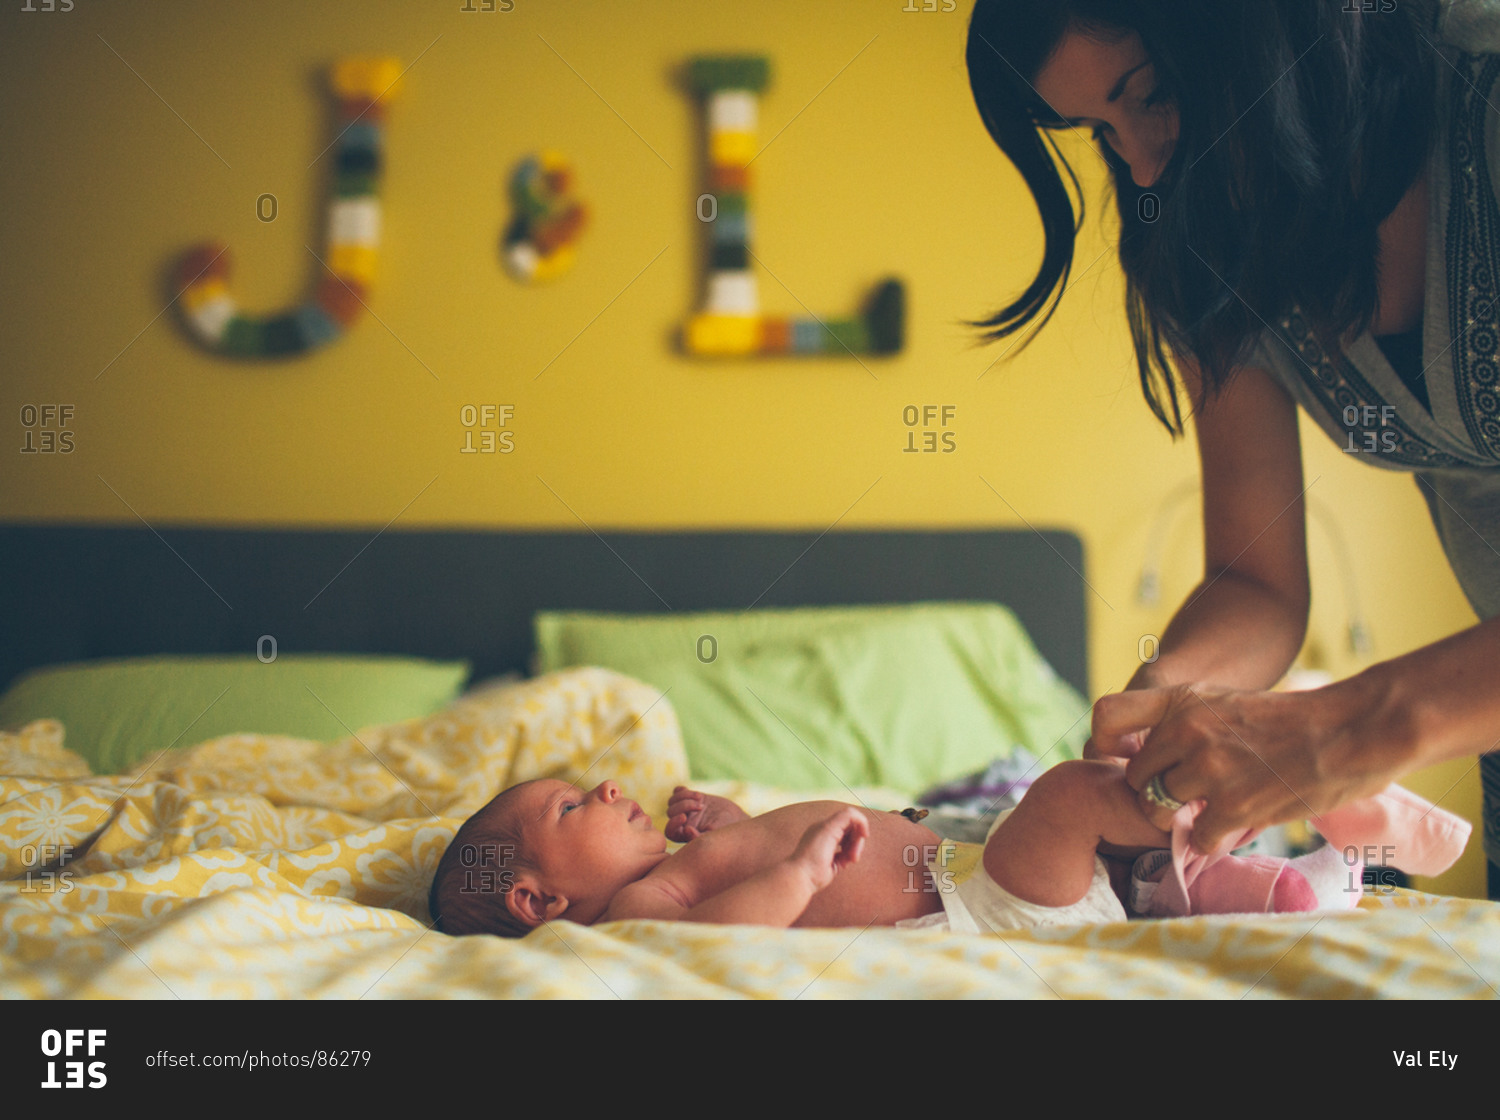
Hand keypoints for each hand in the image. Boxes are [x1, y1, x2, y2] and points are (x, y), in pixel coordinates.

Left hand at [666, 786, 748, 842]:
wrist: (736, 819)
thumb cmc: (727, 831)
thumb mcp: (715, 834)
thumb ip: (700, 836)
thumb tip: (685, 830)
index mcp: (685, 835)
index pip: (670, 831)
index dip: (673, 823)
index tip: (684, 817)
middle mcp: (683, 822)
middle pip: (670, 813)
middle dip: (683, 806)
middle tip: (700, 806)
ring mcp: (686, 809)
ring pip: (672, 801)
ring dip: (684, 797)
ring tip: (700, 798)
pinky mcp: (691, 798)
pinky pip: (677, 792)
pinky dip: (681, 791)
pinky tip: (696, 794)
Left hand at [791, 808, 867, 890]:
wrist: (804, 875)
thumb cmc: (813, 852)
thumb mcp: (829, 828)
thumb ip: (846, 817)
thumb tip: (860, 819)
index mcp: (826, 825)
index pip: (849, 818)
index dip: (860, 824)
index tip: (864, 834)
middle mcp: (829, 835)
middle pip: (853, 831)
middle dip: (857, 841)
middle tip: (854, 852)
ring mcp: (832, 848)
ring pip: (852, 844)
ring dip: (854, 850)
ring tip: (851, 859)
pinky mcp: (834, 861)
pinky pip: (849, 856)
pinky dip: (850, 858)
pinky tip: (844, 863)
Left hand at [1090, 681, 1393, 853]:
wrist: (1350, 731)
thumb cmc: (1289, 720)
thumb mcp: (1223, 701)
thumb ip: (1183, 723)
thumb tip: (1148, 760)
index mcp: (1180, 700)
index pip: (1107, 717)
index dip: (1103, 746)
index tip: (1122, 762)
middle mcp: (1185, 731)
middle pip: (1134, 778)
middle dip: (1154, 793)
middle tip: (1186, 797)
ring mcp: (1207, 769)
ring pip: (1158, 812)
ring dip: (1181, 820)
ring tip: (1211, 810)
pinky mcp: (1233, 806)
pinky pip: (1199, 840)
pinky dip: (1214, 840)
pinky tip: (1236, 825)